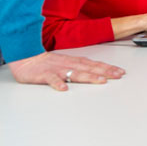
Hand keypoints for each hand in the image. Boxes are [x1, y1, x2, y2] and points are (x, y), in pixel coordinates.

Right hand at [9, 51, 124, 91]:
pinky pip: (51, 80)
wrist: (25, 57)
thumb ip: (81, 67)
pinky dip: (58, 83)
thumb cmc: (47, 62)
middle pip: (90, 68)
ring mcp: (57, 69)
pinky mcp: (44, 75)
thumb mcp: (67, 62)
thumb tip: (97, 72)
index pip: (95, 64)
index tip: (120, 72)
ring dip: (89, 76)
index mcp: (74, 61)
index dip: (108, 68)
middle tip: (118, 75)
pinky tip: (64, 88)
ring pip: (75, 73)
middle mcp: (69, 64)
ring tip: (100, 80)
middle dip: (105, 71)